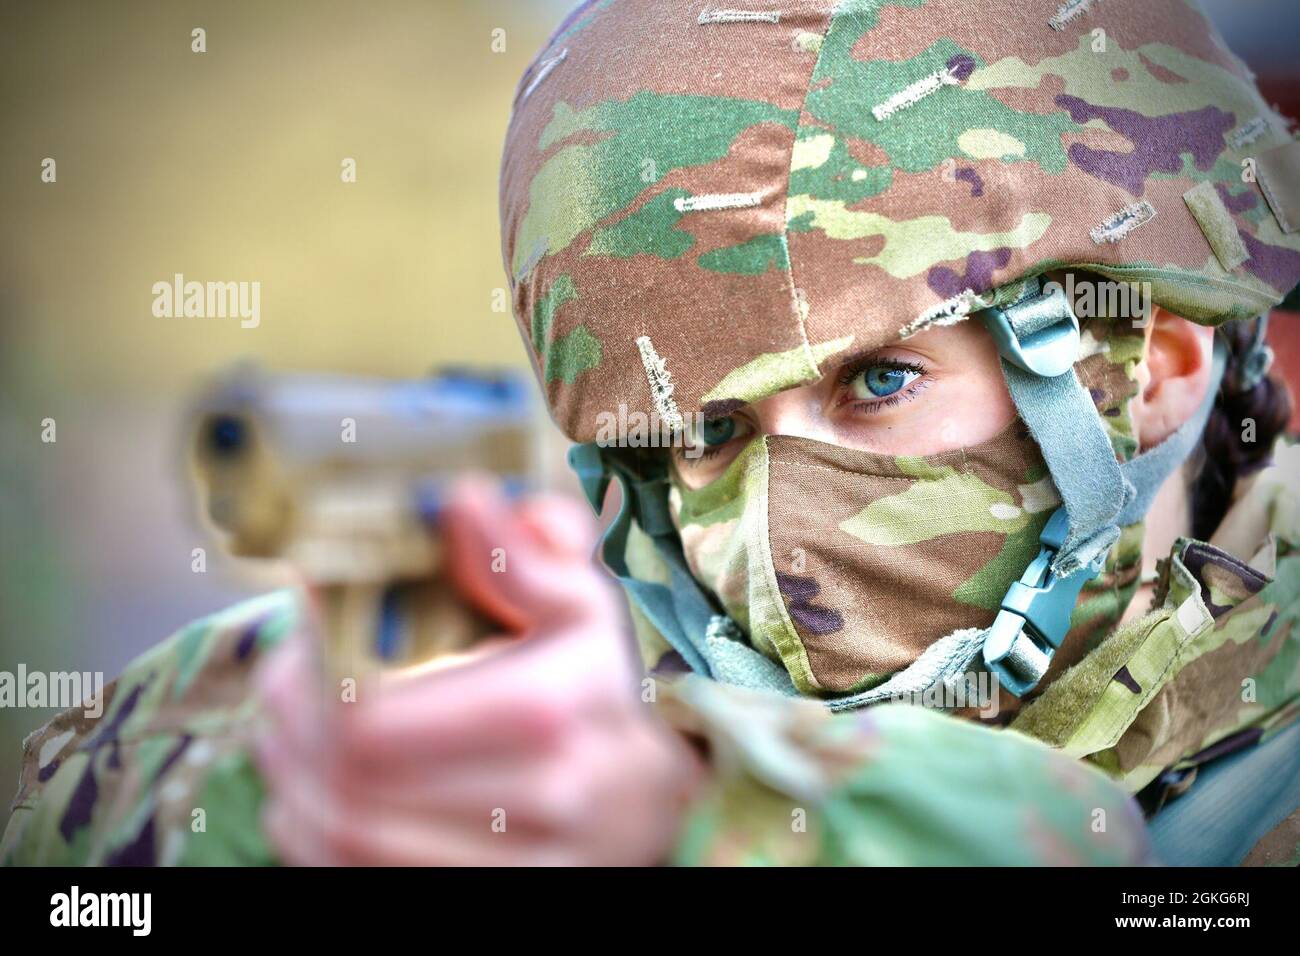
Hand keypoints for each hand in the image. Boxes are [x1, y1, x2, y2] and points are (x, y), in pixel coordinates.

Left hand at [253, 479, 703, 864]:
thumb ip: (526, 553)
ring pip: (348, 840)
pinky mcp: (487, 900)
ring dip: (292, 787)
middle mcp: (537, 796)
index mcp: (550, 707)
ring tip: (279, 741)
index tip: (294, 644)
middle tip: (275, 689)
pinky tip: (307, 801)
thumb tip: (461, 500)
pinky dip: (313, 844)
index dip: (310, 683)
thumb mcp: (582, 612)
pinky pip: (361, 884)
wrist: (650, 808)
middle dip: (290, 732)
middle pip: (352, 782)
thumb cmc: (599, 698)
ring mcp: (513, 866)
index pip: (377, 718)